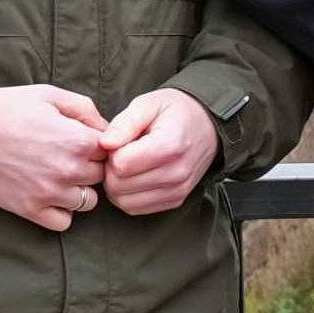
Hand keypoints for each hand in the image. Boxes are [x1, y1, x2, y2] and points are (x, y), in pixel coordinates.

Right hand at [0, 85, 109, 231]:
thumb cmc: (5, 109)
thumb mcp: (48, 94)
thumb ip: (84, 108)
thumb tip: (107, 128)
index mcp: (77, 140)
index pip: (111, 150)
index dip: (99, 144)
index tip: (83, 140)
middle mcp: (69, 169)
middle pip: (101, 176)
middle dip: (90, 166)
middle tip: (69, 157)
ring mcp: (49, 193)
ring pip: (88, 202)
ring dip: (79, 191)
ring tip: (59, 177)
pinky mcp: (29, 209)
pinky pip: (63, 223)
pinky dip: (61, 213)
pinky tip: (50, 196)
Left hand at [97, 89, 220, 214]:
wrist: (208, 126)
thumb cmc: (176, 112)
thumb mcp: (149, 104)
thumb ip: (124, 123)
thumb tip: (105, 144)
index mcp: (170, 146)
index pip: (121, 164)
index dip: (111, 152)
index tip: (120, 141)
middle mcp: (177, 173)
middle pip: (119, 185)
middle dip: (111, 169)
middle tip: (121, 153)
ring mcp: (178, 190)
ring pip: (124, 201)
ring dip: (117, 185)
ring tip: (127, 165)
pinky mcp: (175, 200)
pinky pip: (136, 208)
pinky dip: (128, 195)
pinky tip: (134, 177)